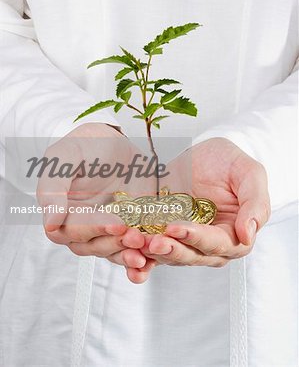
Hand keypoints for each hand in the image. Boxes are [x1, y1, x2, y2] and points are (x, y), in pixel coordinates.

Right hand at [37, 123, 154, 282]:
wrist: (116, 142)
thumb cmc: (85, 146)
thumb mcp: (64, 156)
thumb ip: (53, 187)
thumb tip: (50, 223)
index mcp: (63, 212)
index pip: (71, 231)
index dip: (92, 229)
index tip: (115, 223)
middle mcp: (84, 226)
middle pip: (93, 246)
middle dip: (115, 243)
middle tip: (134, 235)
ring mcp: (108, 230)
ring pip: (114, 252)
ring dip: (128, 256)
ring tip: (144, 251)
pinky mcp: (130, 229)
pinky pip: (134, 250)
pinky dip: (142, 260)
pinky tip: (150, 262)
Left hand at [140, 138, 270, 266]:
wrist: (202, 153)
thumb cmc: (229, 161)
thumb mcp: (249, 174)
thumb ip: (255, 204)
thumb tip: (248, 235)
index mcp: (232, 235)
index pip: (217, 244)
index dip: (197, 238)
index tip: (177, 228)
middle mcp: (208, 244)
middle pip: (190, 255)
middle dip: (171, 250)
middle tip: (153, 241)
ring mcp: (183, 241)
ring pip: (168, 255)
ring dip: (151, 253)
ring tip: (136, 244)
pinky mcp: (162, 233)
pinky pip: (150, 248)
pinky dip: (138, 252)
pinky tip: (127, 248)